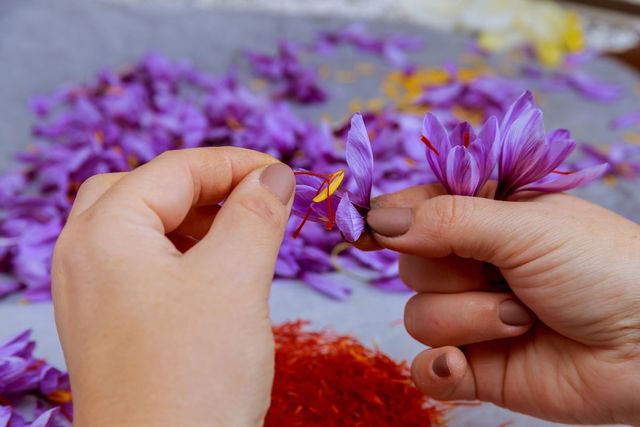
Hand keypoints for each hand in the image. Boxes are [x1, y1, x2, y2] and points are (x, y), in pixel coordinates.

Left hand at [52, 147, 294, 426]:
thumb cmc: (193, 375)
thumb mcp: (235, 280)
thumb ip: (256, 214)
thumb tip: (275, 175)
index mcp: (104, 232)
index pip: (175, 169)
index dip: (236, 163)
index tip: (286, 174)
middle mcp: (85, 255)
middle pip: (148, 189)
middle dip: (209, 187)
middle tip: (260, 200)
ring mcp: (93, 291)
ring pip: (146, 227)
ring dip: (198, 219)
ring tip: (247, 234)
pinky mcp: (110, 322)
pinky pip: (145, 264)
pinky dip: (185, 253)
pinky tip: (220, 271)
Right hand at [364, 186, 639, 424]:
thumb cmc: (602, 268)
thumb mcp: (523, 227)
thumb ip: (446, 220)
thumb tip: (377, 219)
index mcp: (482, 217)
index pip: (412, 210)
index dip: (385, 219)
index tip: (361, 229)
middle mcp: (470, 265)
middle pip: (408, 265)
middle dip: (450, 272)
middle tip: (501, 274)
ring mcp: (470, 317)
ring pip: (418, 317)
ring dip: (468, 318)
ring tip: (523, 318)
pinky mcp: (476, 367)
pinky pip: (425, 369)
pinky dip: (439, 368)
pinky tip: (464, 365)